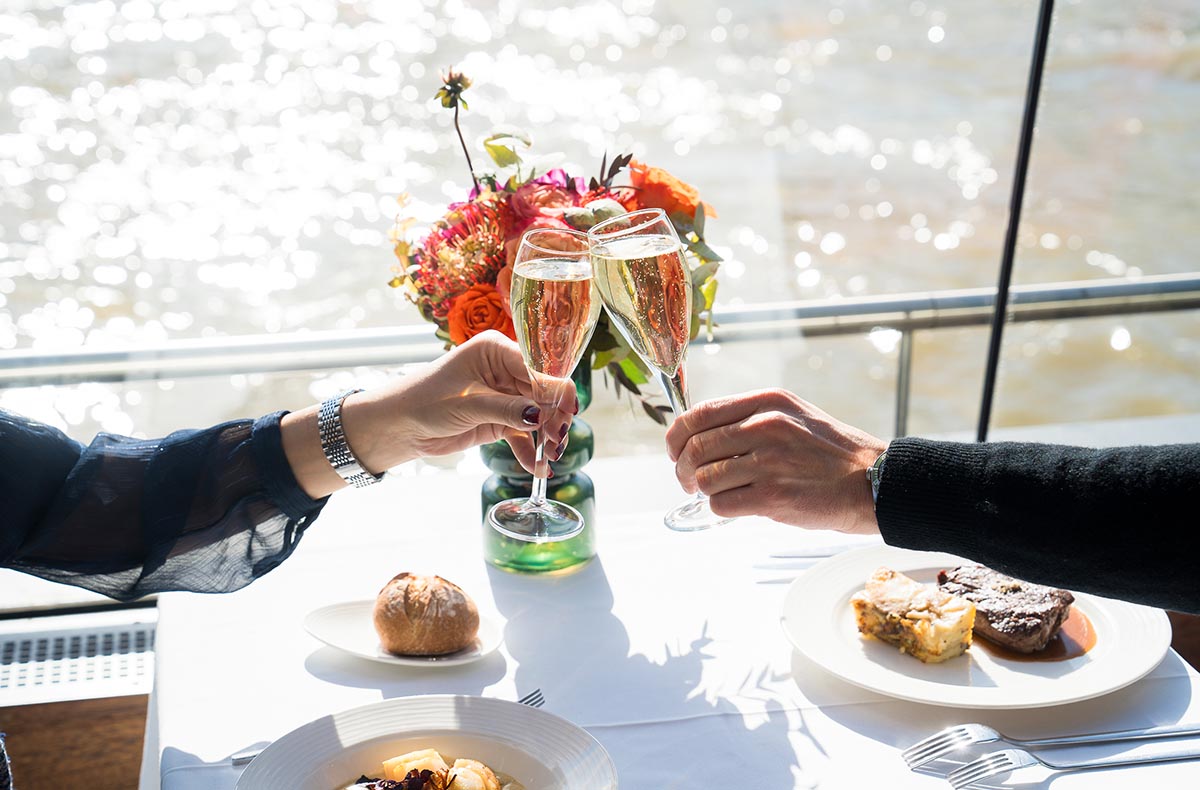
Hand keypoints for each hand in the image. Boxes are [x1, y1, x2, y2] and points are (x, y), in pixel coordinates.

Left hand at [283, 331, 576, 497]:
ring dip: (545, 437)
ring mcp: (504, 395)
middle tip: (558, 442)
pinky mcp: (500, 419)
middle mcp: (505, 369)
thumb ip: (507, 409)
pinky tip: (537, 467)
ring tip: (550, 458)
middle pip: (543, 392)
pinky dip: (530, 450)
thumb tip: (542, 415)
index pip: (538, 367)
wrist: (396, 426)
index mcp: (496, 349)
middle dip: (554, 418)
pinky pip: (523, 434)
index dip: (556, 390)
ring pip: (538, 415)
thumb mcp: (467, 404)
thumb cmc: (423, 402)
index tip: (570, 412)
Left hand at [664, 388, 885, 533]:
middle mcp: (765, 427)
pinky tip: (738, 505)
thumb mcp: (791, 415)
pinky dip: (721, 508)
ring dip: (704, 491)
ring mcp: (768, 462)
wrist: (871, 482)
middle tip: (689, 480)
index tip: (675, 450)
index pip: (699, 414)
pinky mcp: (771, 496)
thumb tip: (699, 434)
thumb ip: (748, 418)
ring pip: (704, 478)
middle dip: (683, 469)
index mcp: (767, 402)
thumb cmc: (829, 453)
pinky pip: (721, 504)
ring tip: (719, 493)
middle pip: (695, 448)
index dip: (676, 435)